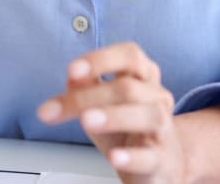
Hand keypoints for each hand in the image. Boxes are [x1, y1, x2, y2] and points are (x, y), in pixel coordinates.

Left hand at [36, 42, 185, 183]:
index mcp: (144, 76)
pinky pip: (150, 156)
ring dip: (113, 117)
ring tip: (87, 121)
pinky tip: (114, 157)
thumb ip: (87, 86)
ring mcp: (162, 129)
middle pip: (127, 88)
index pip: (129, 55)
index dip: (101, 59)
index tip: (72, 70)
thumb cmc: (127, 128)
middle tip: (56, 108)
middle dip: (87, 96)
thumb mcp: (102, 104)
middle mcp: (157, 97)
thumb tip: (73, 76)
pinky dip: (131, 156)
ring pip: (147, 115)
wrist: (159, 163)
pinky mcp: (162, 160)